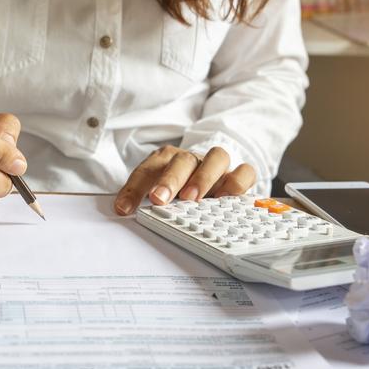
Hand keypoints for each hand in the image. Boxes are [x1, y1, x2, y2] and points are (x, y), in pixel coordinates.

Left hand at [114, 145, 255, 214]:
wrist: (209, 174)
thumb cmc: (179, 186)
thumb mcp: (156, 191)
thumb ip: (142, 199)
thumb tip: (123, 211)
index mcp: (166, 159)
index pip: (147, 169)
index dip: (134, 188)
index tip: (124, 208)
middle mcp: (192, 159)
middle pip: (182, 160)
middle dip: (170, 179)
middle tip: (159, 198)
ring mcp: (216, 165)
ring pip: (217, 157)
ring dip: (203, 177)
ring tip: (193, 198)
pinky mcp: (238, 174)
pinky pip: (245, 171)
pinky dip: (237, 183)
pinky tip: (225, 199)